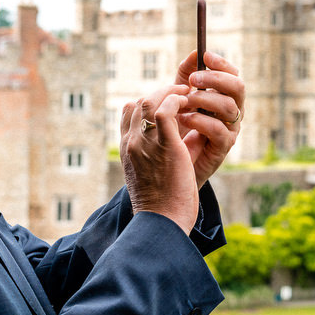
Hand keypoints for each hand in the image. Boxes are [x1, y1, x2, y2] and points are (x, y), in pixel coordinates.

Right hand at [119, 85, 199, 233]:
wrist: (161, 222)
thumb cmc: (161, 206)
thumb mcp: (150, 176)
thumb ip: (155, 156)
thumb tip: (174, 146)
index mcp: (127, 150)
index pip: (129, 113)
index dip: (148, 103)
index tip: (167, 103)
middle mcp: (131, 143)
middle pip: (137, 103)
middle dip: (160, 93)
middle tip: (180, 94)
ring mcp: (144, 143)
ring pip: (149, 101)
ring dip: (169, 93)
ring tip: (186, 95)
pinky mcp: (164, 145)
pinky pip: (165, 110)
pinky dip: (177, 101)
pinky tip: (188, 104)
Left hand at [173, 50, 244, 187]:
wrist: (173, 160)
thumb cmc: (178, 124)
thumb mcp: (180, 95)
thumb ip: (186, 73)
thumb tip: (196, 52)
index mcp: (225, 95)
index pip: (233, 74)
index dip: (222, 63)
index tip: (205, 56)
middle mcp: (233, 109)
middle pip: (237, 87)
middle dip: (215, 79)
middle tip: (193, 80)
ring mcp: (231, 128)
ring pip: (229, 106)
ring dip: (204, 100)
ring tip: (184, 102)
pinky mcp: (224, 146)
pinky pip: (218, 129)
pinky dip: (200, 121)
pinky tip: (184, 119)